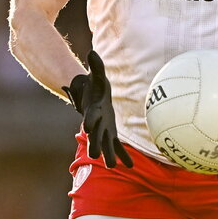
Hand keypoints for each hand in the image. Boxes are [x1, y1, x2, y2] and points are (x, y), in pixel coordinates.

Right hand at [63, 50, 132, 168]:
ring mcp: (102, 131)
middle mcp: (95, 124)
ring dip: (109, 155)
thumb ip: (95, 66)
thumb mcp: (96, 76)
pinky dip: (123, 156)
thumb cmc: (95, 86)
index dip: (89, 120)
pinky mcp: (110, 134)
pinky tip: (131, 166)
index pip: (90, 116)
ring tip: (113, 166)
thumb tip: (91, 52)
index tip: (87, 126)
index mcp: (92, 110)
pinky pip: (117, 147)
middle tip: (94, 154)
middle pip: (94, 135)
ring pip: (105, 145)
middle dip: (95, 144)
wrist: (92, 98)